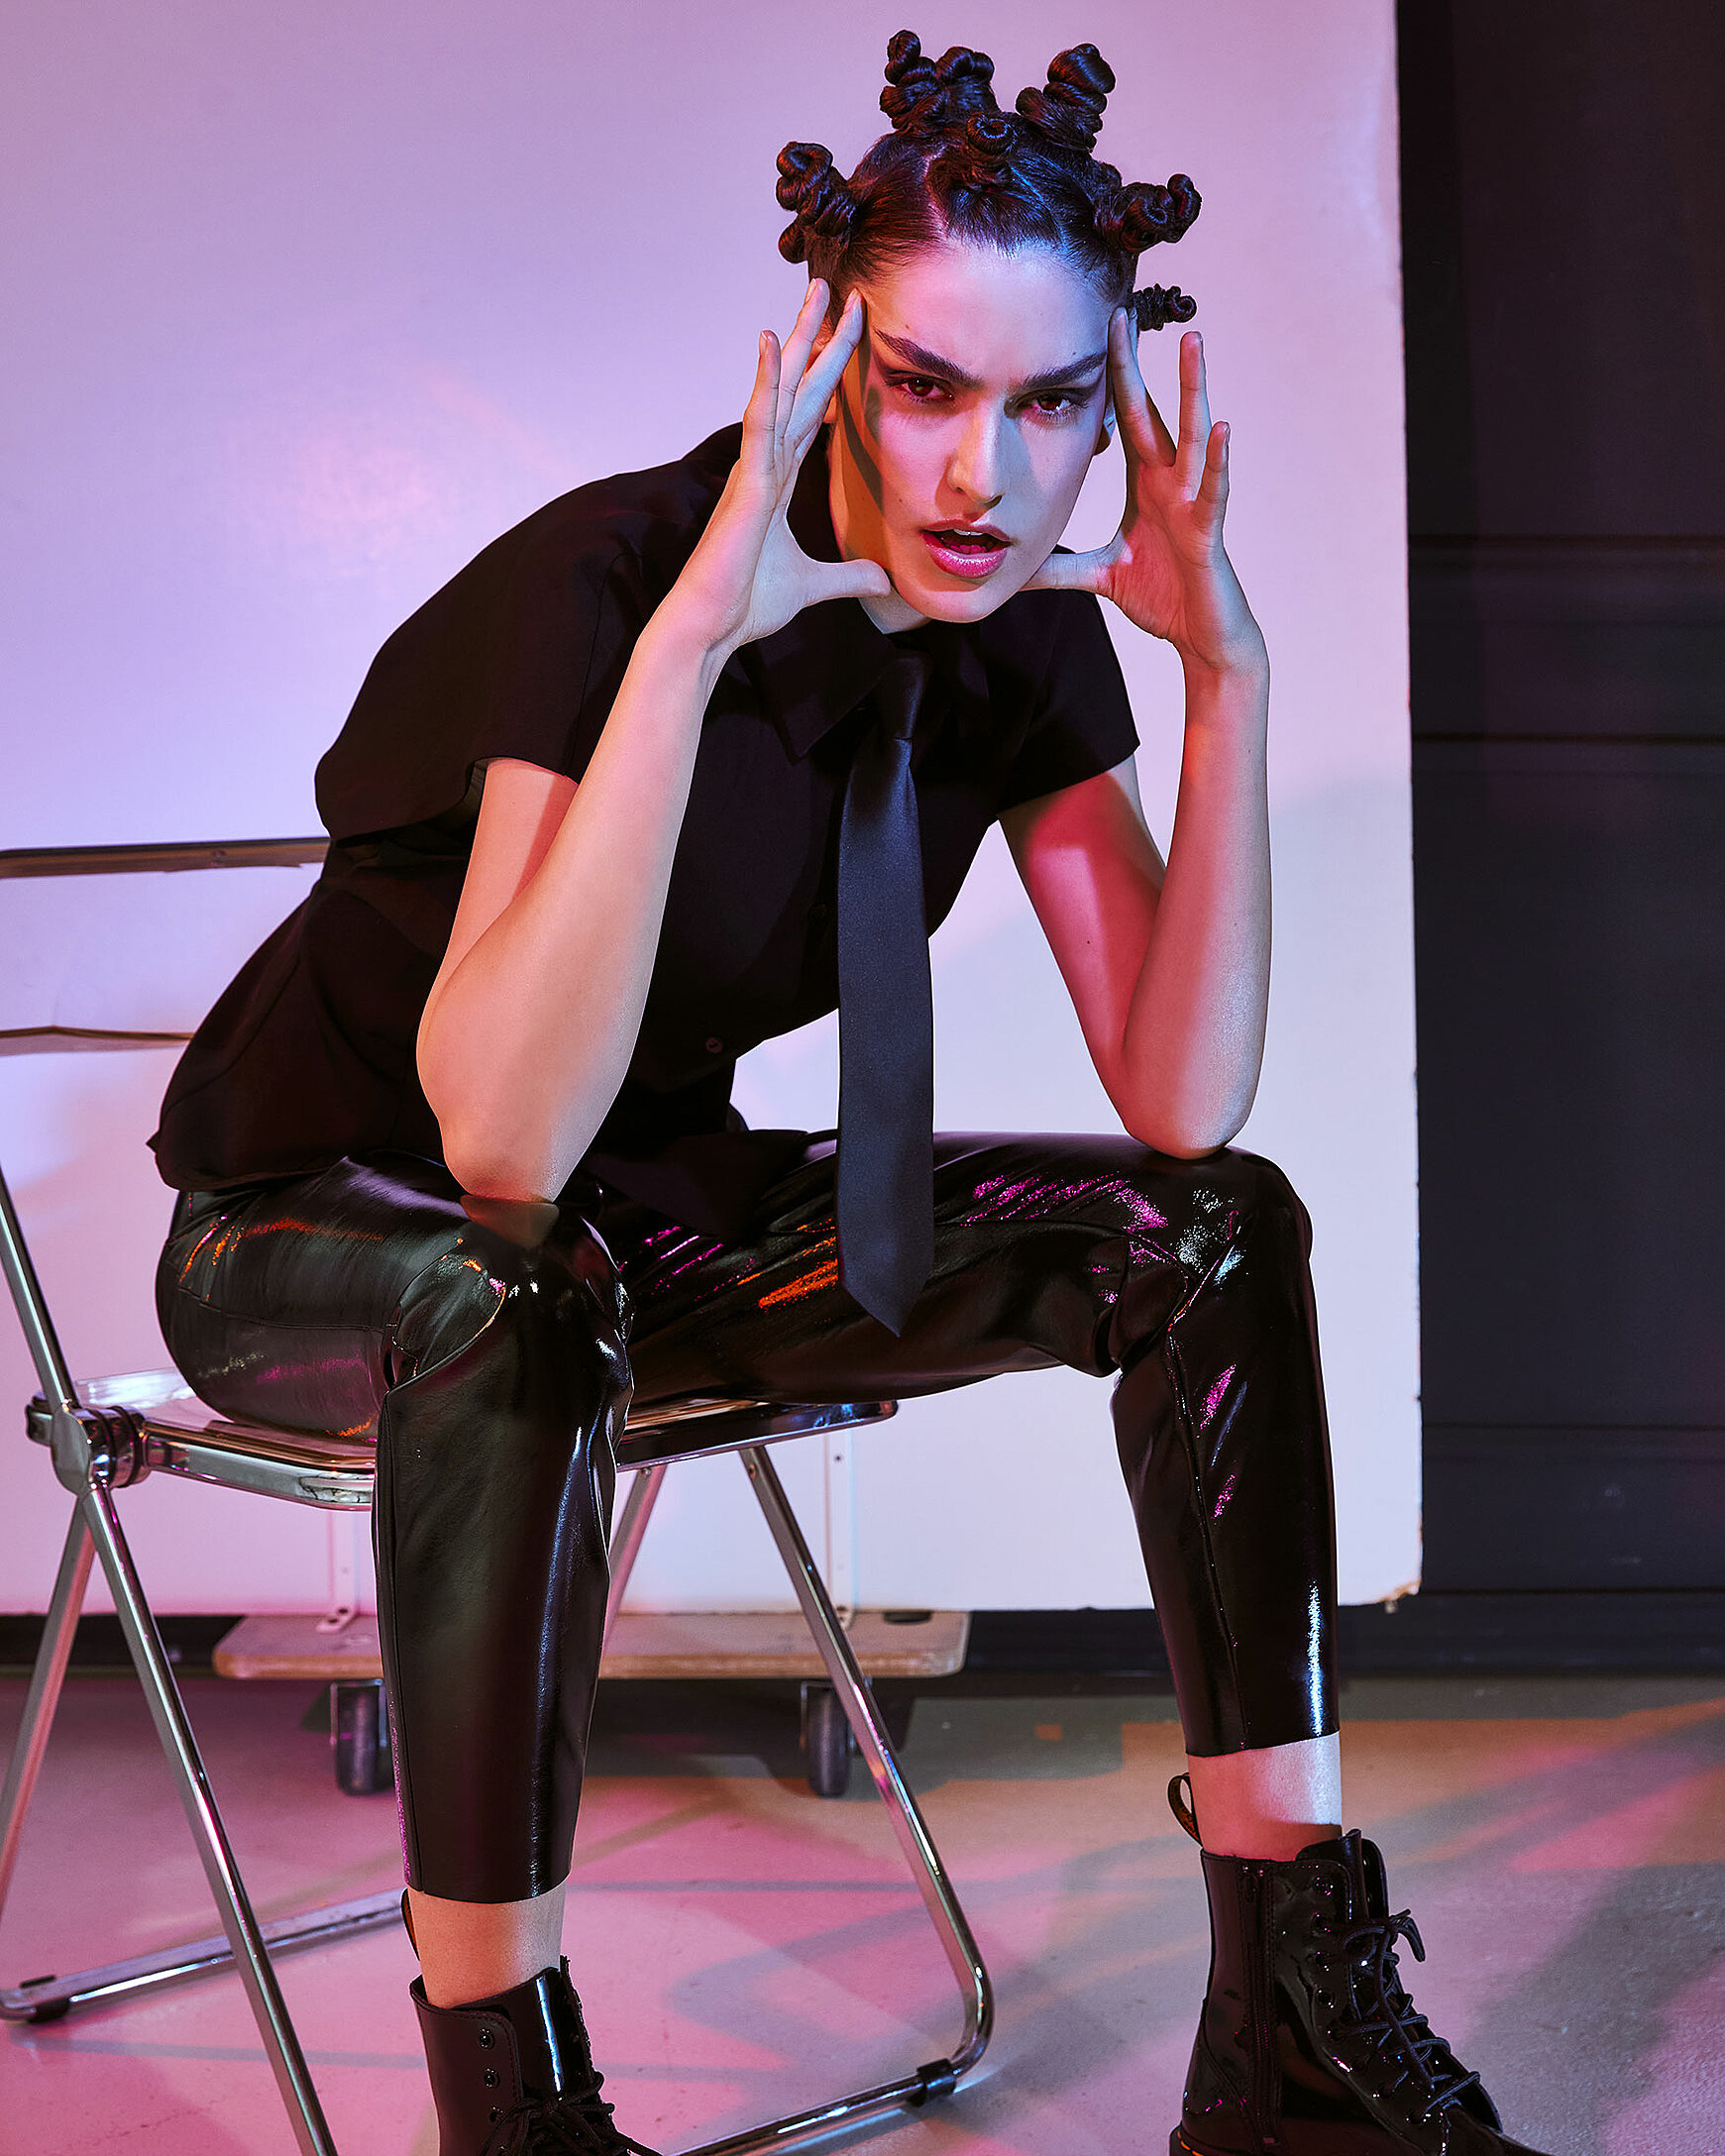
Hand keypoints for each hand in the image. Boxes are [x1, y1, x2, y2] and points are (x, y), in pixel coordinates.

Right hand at [667, 282, 889, 658]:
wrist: (711, 628)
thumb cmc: (746, 604)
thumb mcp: (813, 586)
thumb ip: (847, 578)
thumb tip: (884, 581)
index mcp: (777, 478)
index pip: (812, 412)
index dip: (832, 373)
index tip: (851, 335)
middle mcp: (765, 462)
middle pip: (800, 387)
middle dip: (820, 338)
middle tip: (840, 289)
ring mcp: (755, 468)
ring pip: (782, 390)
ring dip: (799, 340)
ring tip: (816, 293)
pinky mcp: (747, 483)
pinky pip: (759, 421)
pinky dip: (767, 382)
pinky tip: (772, 341)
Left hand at [1026, 317, 1265, 677]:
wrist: (1199, 636)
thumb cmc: (1160, 597)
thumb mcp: (1097, 576)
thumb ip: (1057, 568)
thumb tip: (1014, 570)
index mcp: (1145, 483)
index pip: (1124, 419)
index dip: (1111, 377)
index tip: (1099, 330)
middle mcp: (1170, 481)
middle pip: (1152, 410)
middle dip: (1138, 363)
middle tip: (1124, 311)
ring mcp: (1192, 500)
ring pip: (1192, 434)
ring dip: (1192, 389)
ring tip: (1191, 344)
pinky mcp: (1207, 529)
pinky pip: (1213, 489)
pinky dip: (1217, 459)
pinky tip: (1219, 427)